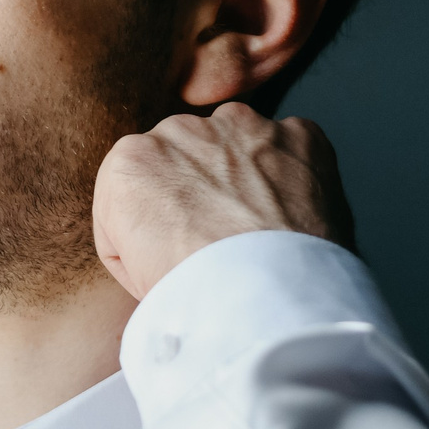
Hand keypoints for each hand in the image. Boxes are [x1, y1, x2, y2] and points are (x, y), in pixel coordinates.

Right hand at [92, 102, 354, 299]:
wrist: (261, 300)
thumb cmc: (194, 293)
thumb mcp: (130, 266)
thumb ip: (136, 223)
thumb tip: (159, 222)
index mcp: (130, 159)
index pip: (138, 183)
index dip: (155, 220)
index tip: (172, 249)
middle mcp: (183, 129)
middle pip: (188, 156)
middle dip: (200, 187)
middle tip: (217, 238)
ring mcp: (244, 128)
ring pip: (239, 145)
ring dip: (245, 174)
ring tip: (257, 229)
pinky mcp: (298, 136)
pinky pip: (293, 148)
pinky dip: (293, 175)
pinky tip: (291, 215)